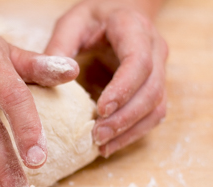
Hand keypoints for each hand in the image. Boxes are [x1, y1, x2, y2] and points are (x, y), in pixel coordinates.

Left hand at [45, 0, 167, 156]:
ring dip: (131, 131)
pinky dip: (133, 133)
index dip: (123, 88)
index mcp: (135, 29)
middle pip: (152, 90)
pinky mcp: (154, 87)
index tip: (102, 109)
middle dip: (126, 118)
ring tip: (102, 146)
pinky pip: (152, 115)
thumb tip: (53, 78)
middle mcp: (155, 50)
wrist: (119, 13)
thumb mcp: (71, 23)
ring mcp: (159, 70)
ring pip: (157, 107)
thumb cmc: (93, 19)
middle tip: (97, 136)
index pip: (139, 62)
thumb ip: (60, 46)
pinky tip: (110, 145)